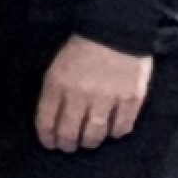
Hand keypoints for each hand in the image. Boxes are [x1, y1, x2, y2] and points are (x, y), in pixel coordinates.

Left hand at [36, 36, 152, 152]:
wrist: (116, 30)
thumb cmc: (83, 47)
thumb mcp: (57, 66)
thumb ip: (54, 92)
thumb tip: (53, 117)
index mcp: (58, 84)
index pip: (47, 120)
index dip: (47, 136)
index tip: (49, 143)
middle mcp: (81, 95)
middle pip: (70, 132)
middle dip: (66, 144)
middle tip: (68, 147)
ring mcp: (107, 99)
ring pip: (95, 134)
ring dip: (89, 142)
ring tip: (87, 142)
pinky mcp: (131, 100)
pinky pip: (121, 127)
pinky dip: (114, 133)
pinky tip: (111, 131)